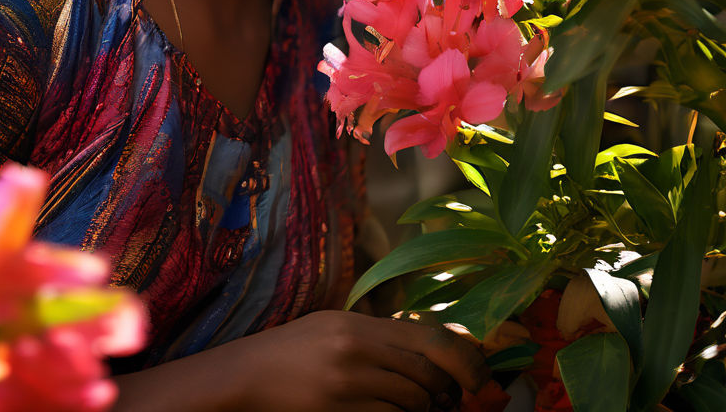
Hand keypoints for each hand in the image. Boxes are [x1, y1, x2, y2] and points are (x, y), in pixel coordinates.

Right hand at [230, 310, 489, 411]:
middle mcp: (355, 349)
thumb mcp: (334, 329)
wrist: (247, 376)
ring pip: (411, 403)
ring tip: (413, 407)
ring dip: (420, 410)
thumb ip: (378, 336)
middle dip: (443, 392)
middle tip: (446, 399)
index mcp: (357, 324)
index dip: (464, 359)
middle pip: (426, 374)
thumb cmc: (292, 352)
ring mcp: (347, 384)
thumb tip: (430, 350)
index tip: (479, 376)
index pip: (429, 337)